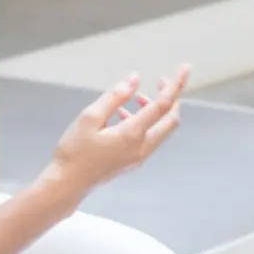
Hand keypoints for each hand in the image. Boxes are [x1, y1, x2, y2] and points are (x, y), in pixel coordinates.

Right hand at [38, 64, 190, 213]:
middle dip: (171, 98)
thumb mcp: (89, 118)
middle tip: (161, 81)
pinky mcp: (133, 161)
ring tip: (136, 98)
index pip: (163, 105)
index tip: (185, 68)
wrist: (68, 185)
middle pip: (171, 119)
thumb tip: (134, 80)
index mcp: (133, 134)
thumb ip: (114, 97)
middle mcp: (142, 146)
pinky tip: (122, 115)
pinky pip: (149, 138)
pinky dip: (145, 122)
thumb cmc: (74, 151)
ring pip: (161, 129)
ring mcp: (139, 156)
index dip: (175, 85)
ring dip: (156, 110)